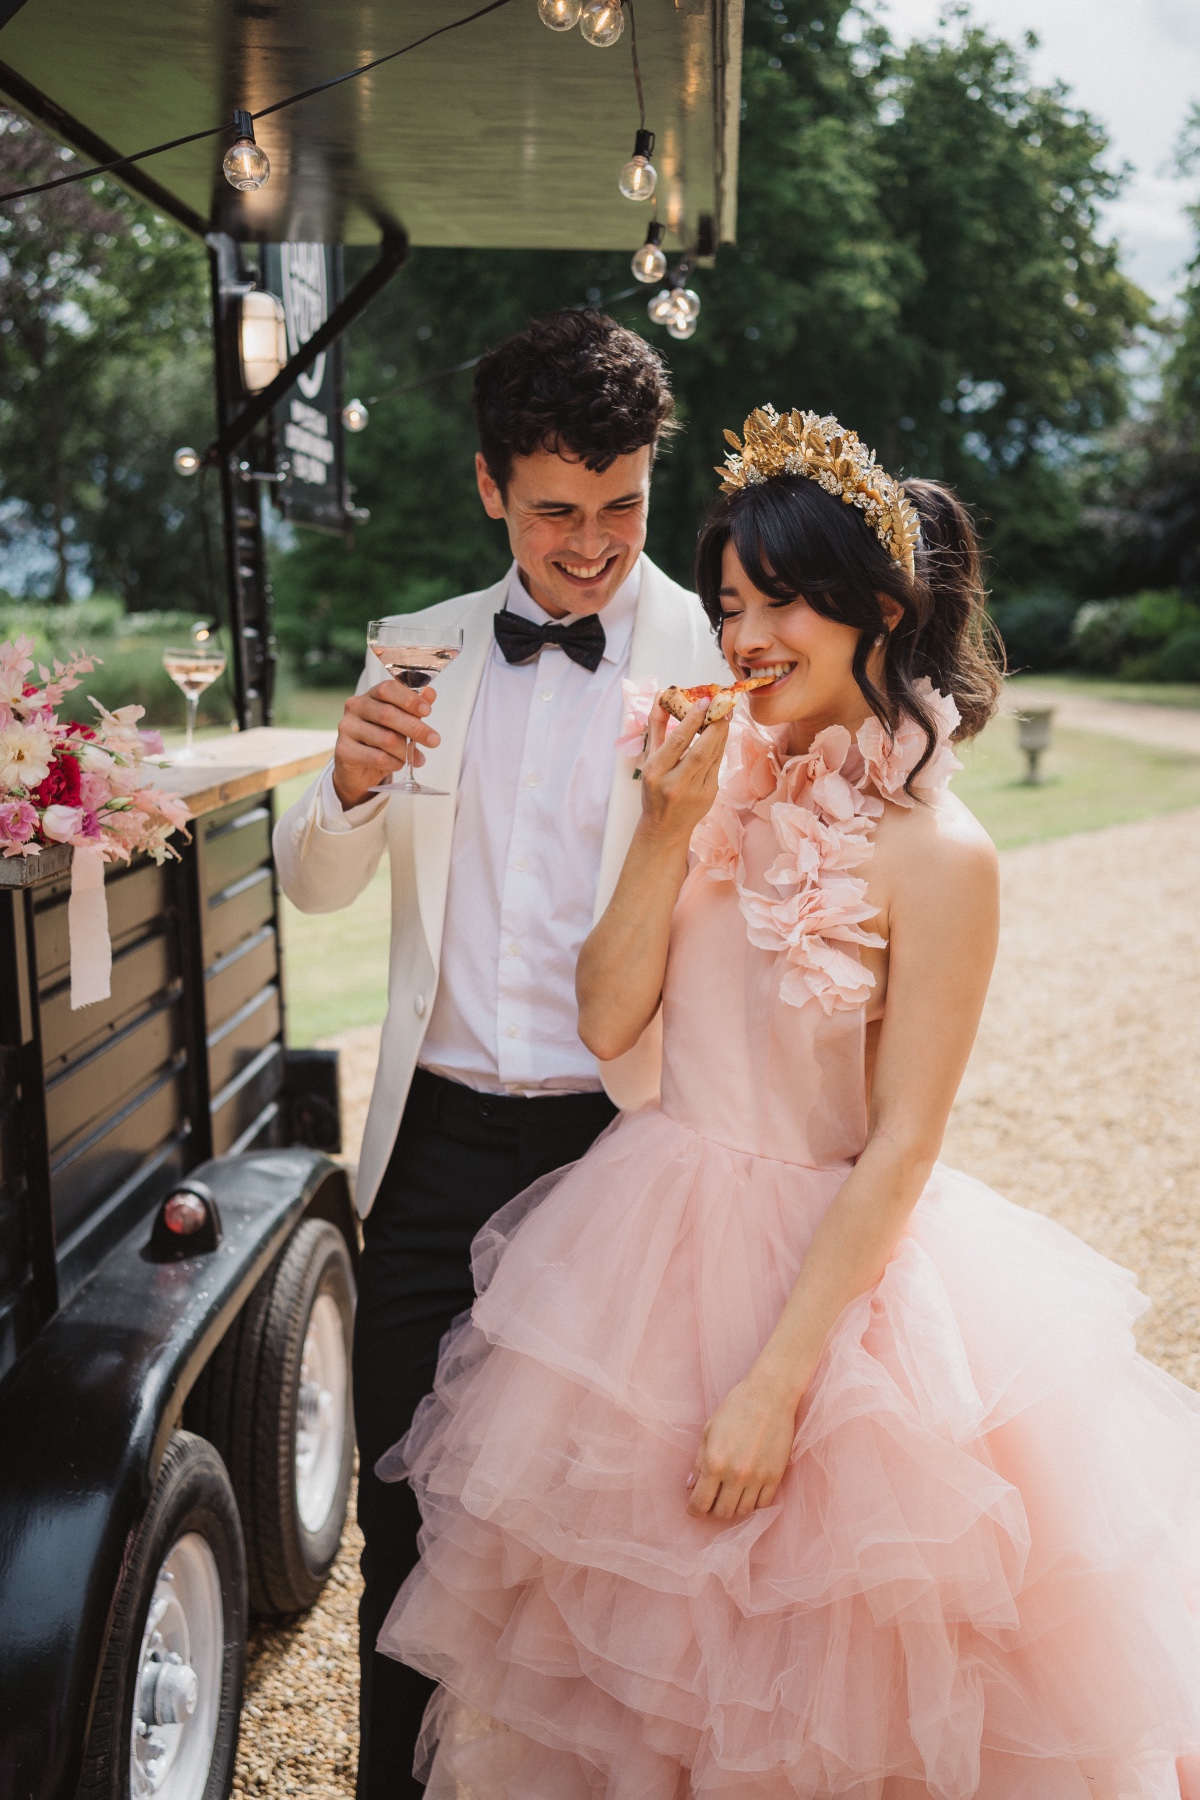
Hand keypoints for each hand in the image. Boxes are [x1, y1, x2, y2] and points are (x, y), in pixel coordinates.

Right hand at [331, 680, 440, 809]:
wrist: (359, 769)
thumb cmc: (381, 741)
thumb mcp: (401, 723)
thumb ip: (414, 708)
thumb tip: (430, 693)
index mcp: (370, 695)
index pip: (387, 689)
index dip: (409, 699)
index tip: (428, 711)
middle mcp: (355, 707)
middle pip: (387, 714)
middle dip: (415, 728)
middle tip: (434, 740)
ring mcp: (347, 728)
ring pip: (385, 739)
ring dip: (406, 750)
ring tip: (418, 758)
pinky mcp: (344, 750)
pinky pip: (377, 757)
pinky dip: (394, 762)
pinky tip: (399, 764)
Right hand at [639, 698, 728, 846]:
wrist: (664, 828)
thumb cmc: (654, 788)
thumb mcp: (649, 758)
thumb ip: (656, 726)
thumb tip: (662, 694)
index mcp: (655, 772)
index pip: (678, 742)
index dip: (693, 720)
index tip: (704, 700)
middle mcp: (675, 783)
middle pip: (701, 750)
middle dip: (715, 725)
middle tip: (723, 704)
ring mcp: (695, 791)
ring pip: (713, 756)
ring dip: (721, 733)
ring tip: (725, 714)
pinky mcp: (709, 795)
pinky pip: (717, 764)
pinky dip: (720, 746)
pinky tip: (720, 733)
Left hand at [686, 1373, 797, 1521]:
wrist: (769, 1396)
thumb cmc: (735, 1409)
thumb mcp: (708, 1431)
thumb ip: (698, 1462)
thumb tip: (690, 1487)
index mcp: (714, 1463)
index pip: (700, 1503)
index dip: (694, 1510)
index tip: (694, 1508)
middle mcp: (735, 1475)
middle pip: (722, 1512)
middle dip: (713, 1510)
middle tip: (713, 1500)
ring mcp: (757, 1478)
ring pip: (743, 1511)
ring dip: (734, 1507)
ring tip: (731, 1494)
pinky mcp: (775, 1476)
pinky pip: (763, 1504)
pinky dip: (753, 1502)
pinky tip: (748, 1491)